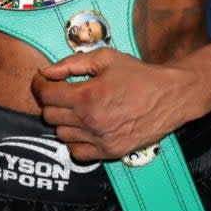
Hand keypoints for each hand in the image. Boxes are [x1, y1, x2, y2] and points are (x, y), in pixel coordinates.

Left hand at [30, 48, 194, 161]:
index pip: (45, 95)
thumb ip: (70, 64)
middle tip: (62, 92)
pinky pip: (77, 152)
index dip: (40, 85)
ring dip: (63, 120)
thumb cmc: (137, 74)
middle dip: (51, 101)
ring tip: (76, 108)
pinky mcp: (110, 152)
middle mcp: (90, 121)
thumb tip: (46, 71)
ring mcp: (100, 140)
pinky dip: (75, 141)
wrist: (170, 96)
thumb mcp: (103, 58)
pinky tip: (84, 127)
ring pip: (61, 134)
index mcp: (87, 96)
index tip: (44, 81)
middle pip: (49, 115)